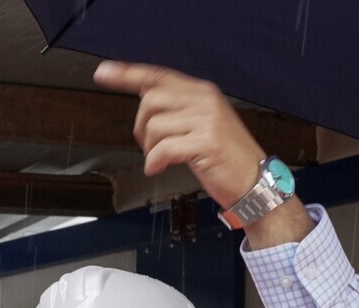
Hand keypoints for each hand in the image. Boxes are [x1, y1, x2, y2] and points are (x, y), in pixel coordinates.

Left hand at [95, 63, 295, 238]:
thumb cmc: (226, 158)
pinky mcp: (206, 142)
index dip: (127, 73)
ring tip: (160, 160)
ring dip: (149, 148)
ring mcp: (207, 120)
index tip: (103, 73)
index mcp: (202, 92)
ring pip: (155, 125)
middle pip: (151, 100)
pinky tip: (160, 168)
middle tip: (149, 146)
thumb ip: (178, 111)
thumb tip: (145, 107)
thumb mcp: (203, 126)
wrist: (255, 183)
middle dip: (141, 127)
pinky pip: (163, 148)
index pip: (159, 76)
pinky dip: (155, 161)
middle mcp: (205, 100)